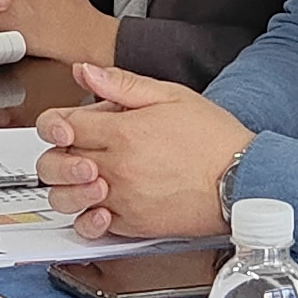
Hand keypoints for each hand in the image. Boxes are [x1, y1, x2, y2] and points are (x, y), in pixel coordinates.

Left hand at [34, 64, 243, 240]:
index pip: (60, 126)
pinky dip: (87, 216)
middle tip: (73, 149)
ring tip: (86, 176)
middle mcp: (116, 168)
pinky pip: (92, 225)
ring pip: (65, 199)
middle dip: (55, 153)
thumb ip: (121, 83)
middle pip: (54, 164)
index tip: (67, 124)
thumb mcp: (170, 95)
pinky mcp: (134, 225)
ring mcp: (123, 199)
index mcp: (122, 132)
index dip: (58, 122)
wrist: (243, 180)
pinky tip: (99, 202)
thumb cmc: (213, 139)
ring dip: (66, 187)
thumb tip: (85, 71)